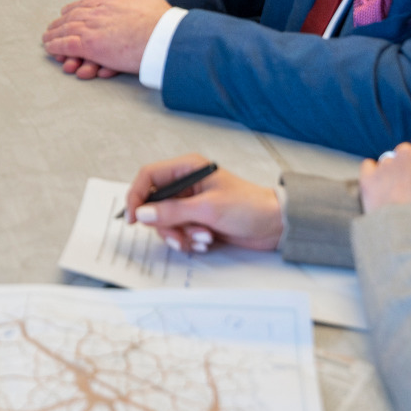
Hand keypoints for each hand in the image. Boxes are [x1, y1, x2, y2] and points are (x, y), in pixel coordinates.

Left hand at [41, 0, 172, 77]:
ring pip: (66, 30)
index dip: (74, 8)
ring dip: (54, 34)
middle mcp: (97, 13)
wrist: (162, 35)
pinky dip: (56, 46)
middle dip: (60, 22)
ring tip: (46, 38)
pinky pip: (66, 45)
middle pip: (72, 16)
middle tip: (52, 27)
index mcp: (110, 2)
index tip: (67, 12)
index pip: (86, 3)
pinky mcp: (89, 45)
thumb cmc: (160, 21)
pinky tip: (50, 48)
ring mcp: (91, 29)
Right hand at [124, 156, 283, 252]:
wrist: (275, 225)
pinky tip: (205, 242)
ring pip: (165, 222)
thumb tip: (143, 213)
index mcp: (187, 169)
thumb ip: (172, 211)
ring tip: (202, 238)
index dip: (136, 196)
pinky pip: (178, 232)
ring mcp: (191, 204)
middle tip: (178, 235)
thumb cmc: (250, 206)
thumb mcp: (208, 208)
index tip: (134, 218)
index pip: (148, 177)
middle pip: (154, 204)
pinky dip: (188, 240)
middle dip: (165, 224)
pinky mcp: (197, 220)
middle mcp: (186, 184)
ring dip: (180, 235)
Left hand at [359, 140, 410, 211]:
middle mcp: (408, 153)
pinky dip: (372, 174)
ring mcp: (387, 164)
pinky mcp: (369, 177)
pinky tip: (379, 188)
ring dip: (391, 172)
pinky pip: (368, 166)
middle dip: (409, 165)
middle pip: (407, 151)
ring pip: (388, 160)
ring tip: (397, 194)